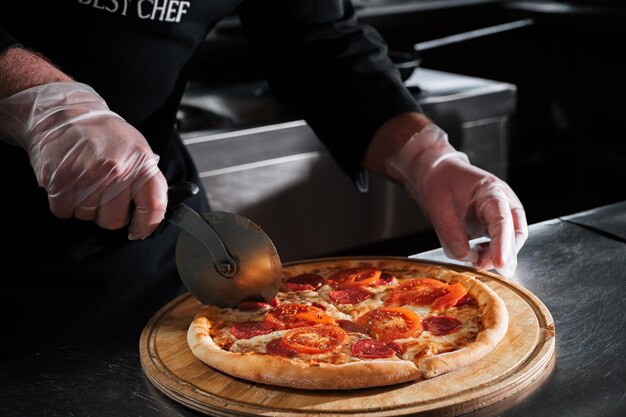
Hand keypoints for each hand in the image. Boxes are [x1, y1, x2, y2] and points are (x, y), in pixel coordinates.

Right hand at [0, 81, 167, 238]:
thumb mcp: (137, 149)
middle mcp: (117, 170)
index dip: (147, 225)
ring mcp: (88, 176)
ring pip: (88, 217)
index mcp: (141, 163)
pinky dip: (63, 204)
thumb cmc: (102, 132)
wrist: (64, 112)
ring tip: (83, 181)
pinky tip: (68, 185)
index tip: (139, 231)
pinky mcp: (61, 180)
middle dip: (107, 214)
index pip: (153, 206)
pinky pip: (64, 212)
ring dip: (84, 206)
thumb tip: (153, 212)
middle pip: (114, 220)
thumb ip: (147, 179)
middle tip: (101, 194)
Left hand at [386, 124, 527, 276]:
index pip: (503, 220)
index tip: (501, 264)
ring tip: (475, 262)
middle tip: (481, 267)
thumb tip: (465, 256)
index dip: (503, 244)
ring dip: (496, 255)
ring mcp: (502, 213)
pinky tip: (477, 256)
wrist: (440, 174)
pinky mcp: (495, 224)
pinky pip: (500, 242)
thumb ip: (450, 233)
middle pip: (515, 233)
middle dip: (503, 254)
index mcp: (491, 191)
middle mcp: (504, 202)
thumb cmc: (441, 183)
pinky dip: (491, 253)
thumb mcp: (438, 206)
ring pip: (511, 240)